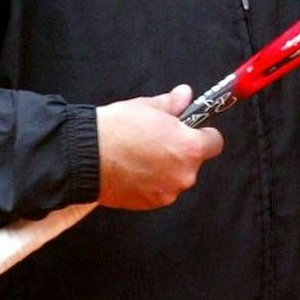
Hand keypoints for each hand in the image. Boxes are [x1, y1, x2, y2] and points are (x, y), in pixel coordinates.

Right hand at [95, 85, 223, 209]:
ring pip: (174, 177)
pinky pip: (157, 191)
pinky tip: (131, 170)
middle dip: (179, 152)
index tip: (192, 130)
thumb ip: (173, 103)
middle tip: (157, 140)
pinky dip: (149, 183)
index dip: (203, 135)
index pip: (215, 143)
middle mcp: (184, 174)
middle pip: (193, 162)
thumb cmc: (117, 129)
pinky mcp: (148, 205)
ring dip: (164, 169)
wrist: (85, 156)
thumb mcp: (148, 106)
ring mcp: (166, 192)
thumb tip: (185, 95)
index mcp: (190, 148)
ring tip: (140, 156)